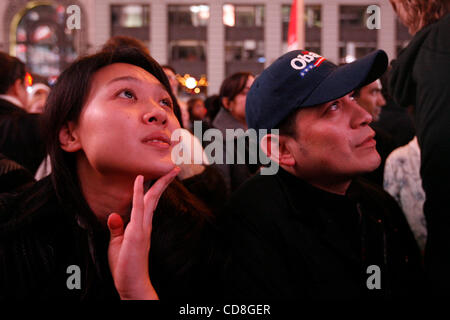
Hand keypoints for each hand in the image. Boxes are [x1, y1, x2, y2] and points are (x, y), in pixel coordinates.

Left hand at [107, 167, 179, 299]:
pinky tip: (139, 180)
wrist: (132, 284)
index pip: (149, 202)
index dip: (155, 188)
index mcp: (141, 226)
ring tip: (167, 170)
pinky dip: (138, 192)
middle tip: (174, 167)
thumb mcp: (117, 244)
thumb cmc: (125, 266)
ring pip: (150, 199)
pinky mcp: (136, 233)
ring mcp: (142, 228)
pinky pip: (138, 208)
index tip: (162, 175)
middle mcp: (145, 224)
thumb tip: (114, 214)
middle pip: (155, 197)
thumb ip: (117, 228)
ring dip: (158, 183)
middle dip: (164, 181)